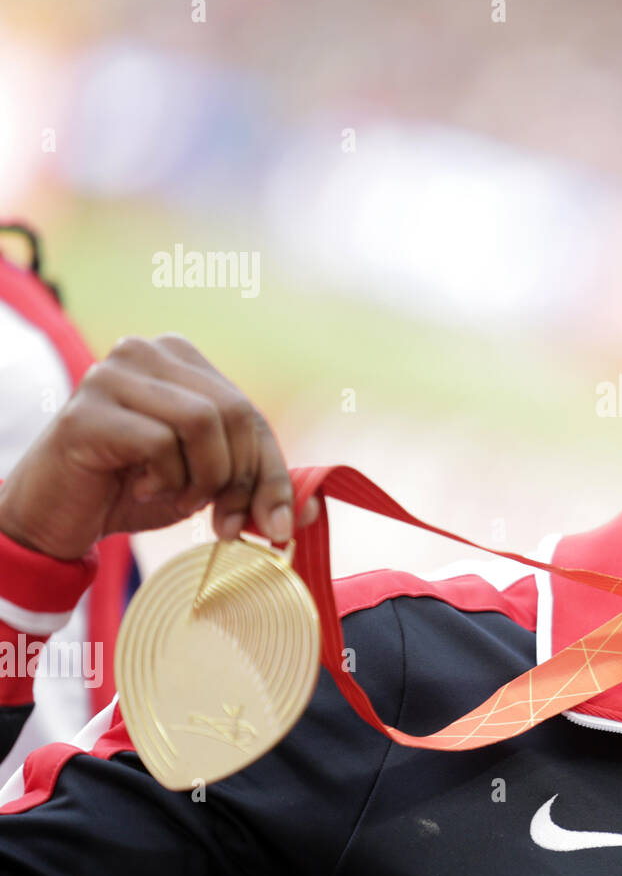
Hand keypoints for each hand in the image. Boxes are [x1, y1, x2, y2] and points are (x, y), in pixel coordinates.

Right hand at [0, 333, 318, 560]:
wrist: (55, 517)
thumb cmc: (131, 490)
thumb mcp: (206, 486)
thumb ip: (256, 488)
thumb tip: (312, 513)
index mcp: (180, 357)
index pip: (252, 413)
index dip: (272, 472)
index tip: (279, 525)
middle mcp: (146, 350)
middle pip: (236, 412)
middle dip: (241, 479)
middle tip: (225, 522)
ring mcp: (112, 373)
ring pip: (203, 422)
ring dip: (202, 478)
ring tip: (174, 495)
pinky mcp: (88, 410)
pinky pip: (160, 443)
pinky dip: (163, 479)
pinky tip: (137, 486)